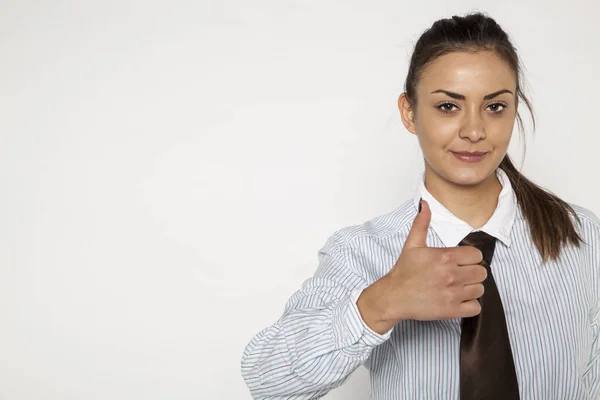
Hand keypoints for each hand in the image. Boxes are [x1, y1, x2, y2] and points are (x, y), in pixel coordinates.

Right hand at [357, 199, 486, 333]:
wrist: (394, 296)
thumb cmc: (403, 271)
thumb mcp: (412, 245)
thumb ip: (421, 223)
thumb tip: (424, 204)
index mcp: (445, 257)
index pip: (476, 255)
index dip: (470, 258)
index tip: (461, 261)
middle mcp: (451, 275)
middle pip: (482, 273)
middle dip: (473, 272)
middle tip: (461, 274)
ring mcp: (452, 294)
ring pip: (480, 289)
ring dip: (472, 288)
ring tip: (459, 287)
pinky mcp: (452, 310)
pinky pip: (475, 307)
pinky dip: (470, 305)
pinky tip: (459, 299)